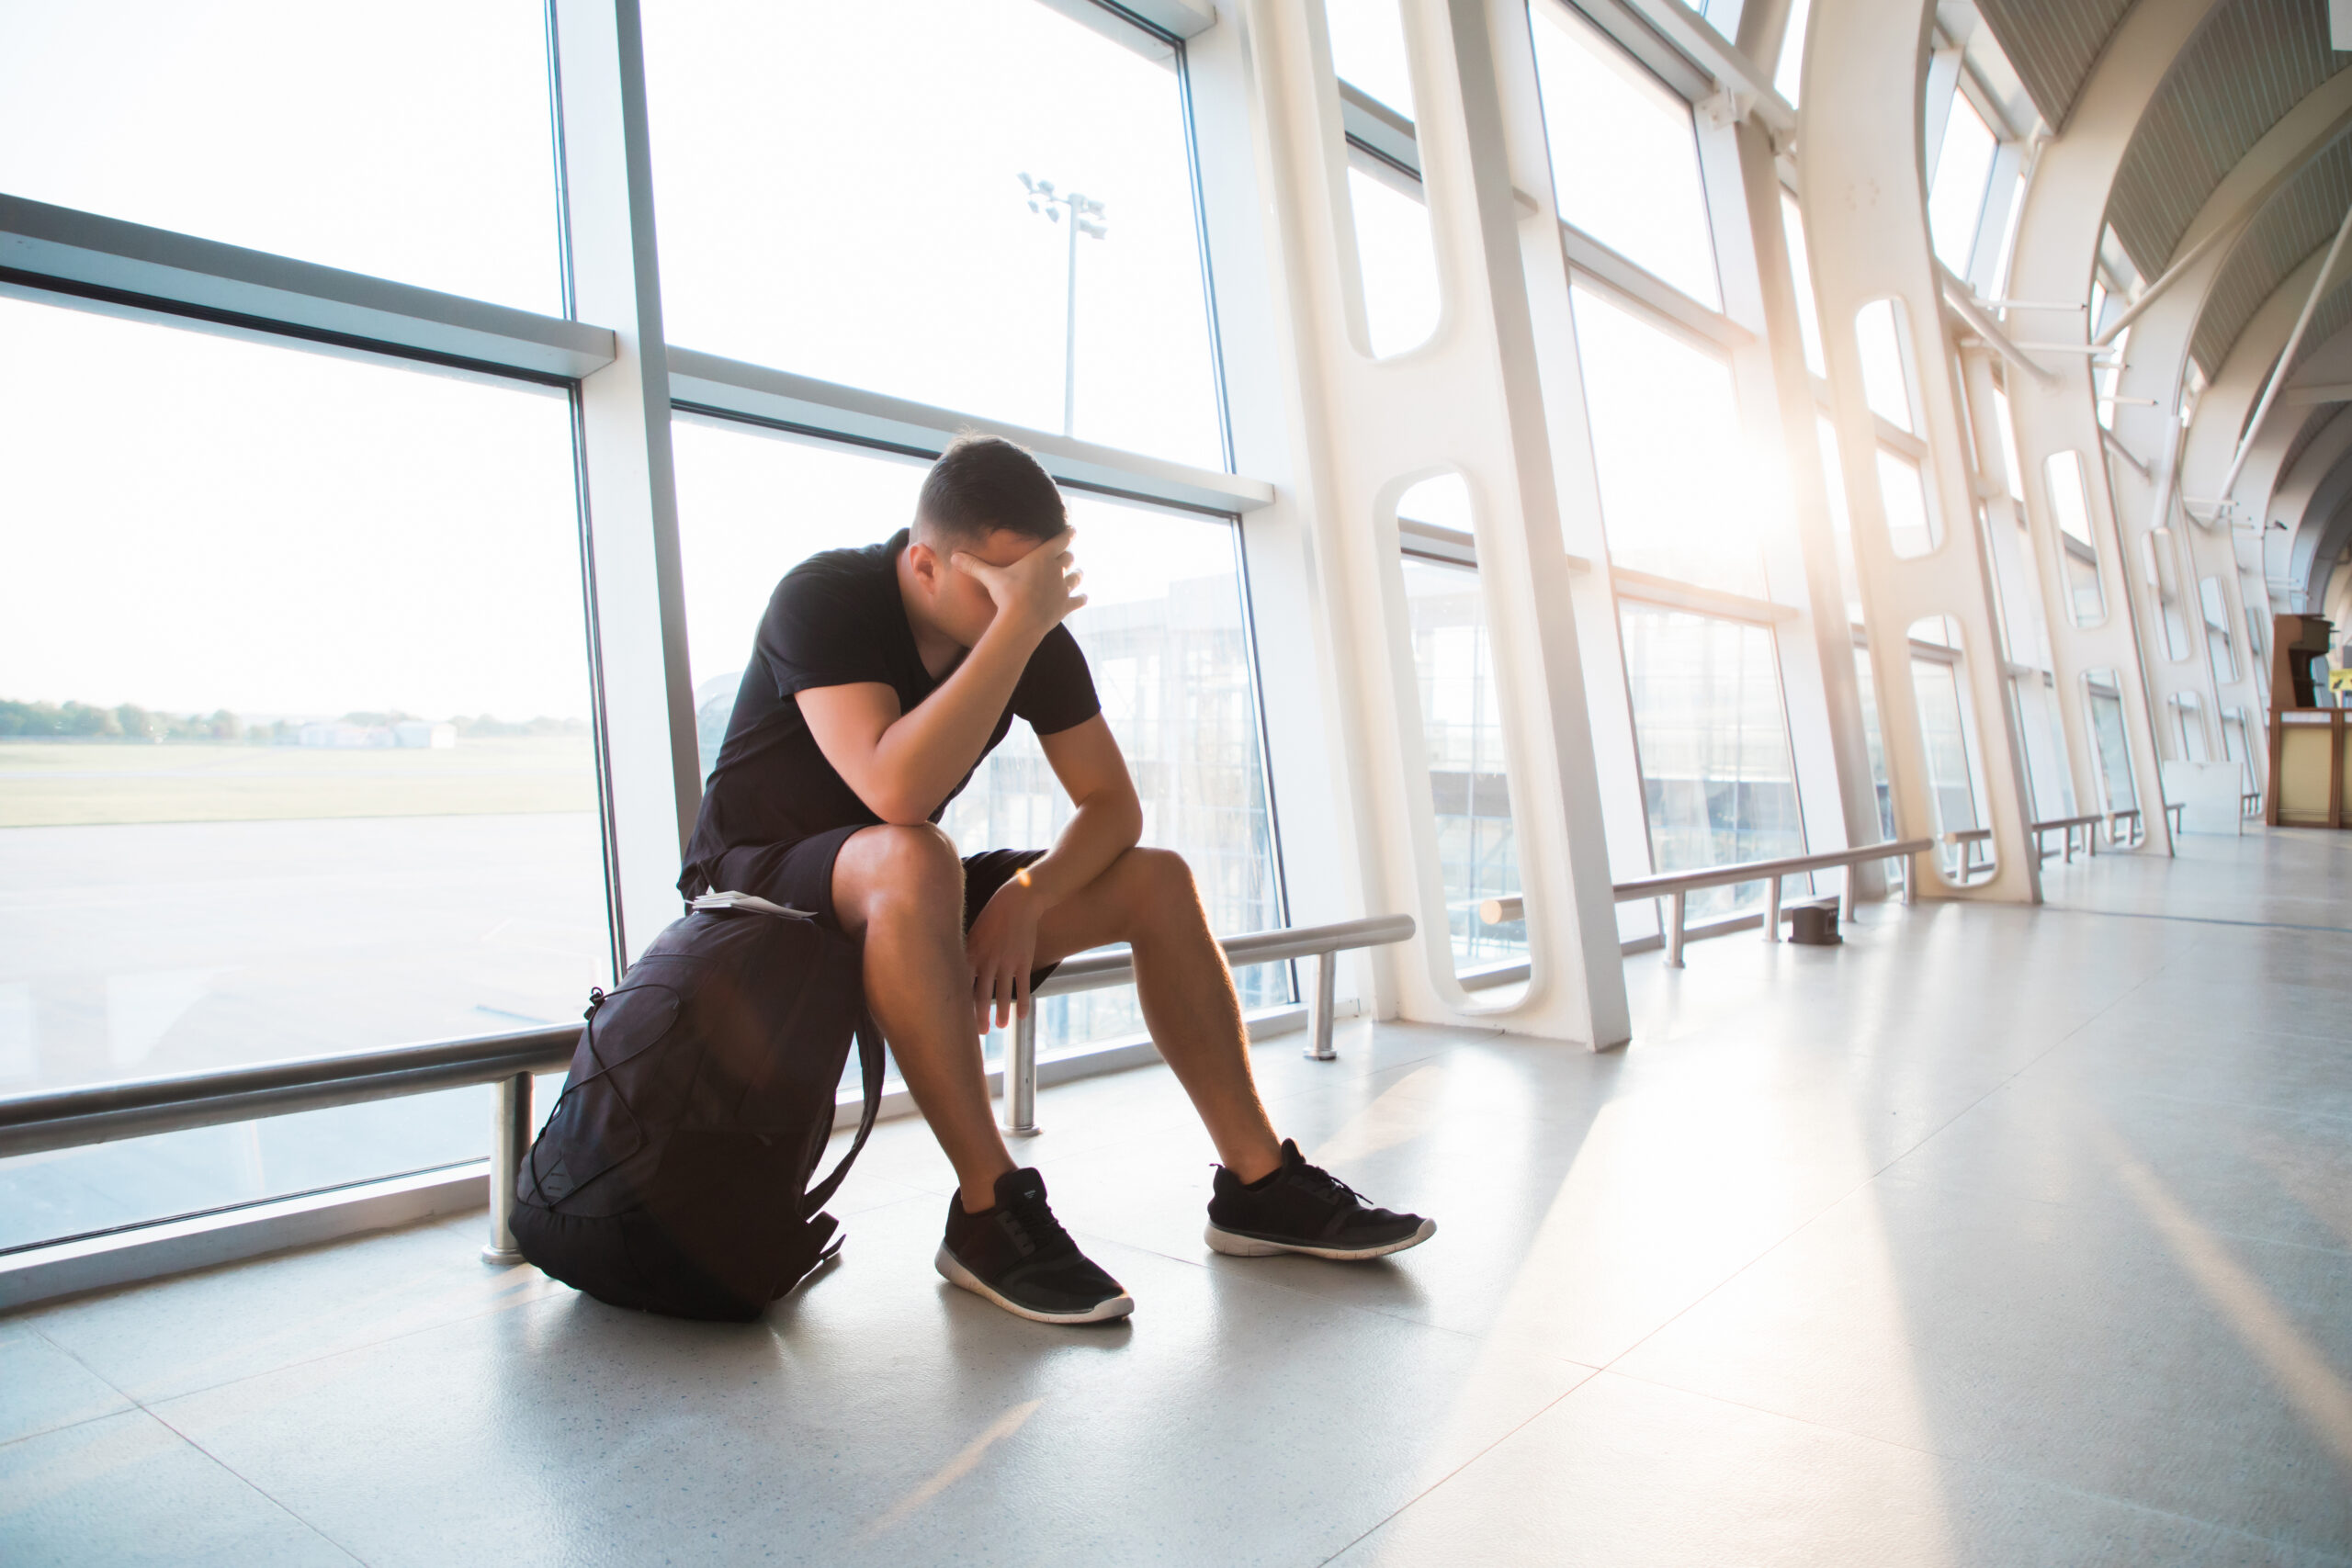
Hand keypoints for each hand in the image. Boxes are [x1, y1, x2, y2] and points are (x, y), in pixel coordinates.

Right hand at [951, 527, 1084, 639]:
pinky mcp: (1065, 606)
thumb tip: (953, 556)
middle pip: (1068, 558)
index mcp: (1042, 557)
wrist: (1022, 620)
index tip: (1073, 529)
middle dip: (1067, 556)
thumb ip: (974, 565)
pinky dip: (1081, 599)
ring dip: (1077, 575)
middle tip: (1067, 554)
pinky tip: (1085, 598)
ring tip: (1079, 574)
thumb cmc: (1007, 595)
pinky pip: (1078, 600)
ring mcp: (1063, 588)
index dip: (1067, 534)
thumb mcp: (990, 577)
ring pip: (1075, 577)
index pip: (1060, 540)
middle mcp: (1057, 570)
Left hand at [965, 875, 1043, 1036]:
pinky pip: (1022, 987)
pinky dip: (1022, 1003)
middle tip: (979, 1033)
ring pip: (1003, 993)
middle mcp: (987, 961)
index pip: (961, 985)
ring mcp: (1006, 962)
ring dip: (1002, 1013)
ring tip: (1001, 1026)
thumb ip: (964, 953)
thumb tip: (954, 971)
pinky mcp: (1023, 961)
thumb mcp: (972, 933)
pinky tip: (1021, 1016)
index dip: (959, 1004)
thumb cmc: (991, 917)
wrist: (1017, 902)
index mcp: (971, 954)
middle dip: (979, 1016)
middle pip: (981, 994)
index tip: (955, 1020)